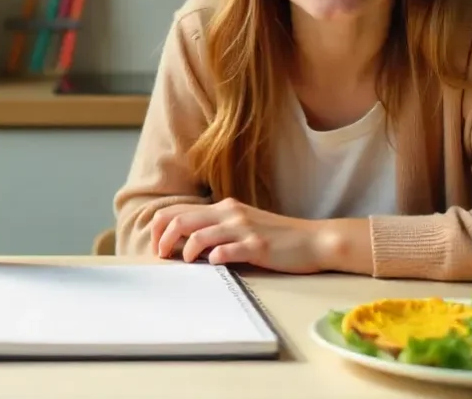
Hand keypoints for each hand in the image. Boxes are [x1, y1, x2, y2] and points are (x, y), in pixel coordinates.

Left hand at [149, 198, 322, 273]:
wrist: (314, 240)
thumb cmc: (277, 237)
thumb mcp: (244, 226)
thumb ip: (219, 229)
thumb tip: (187, 243)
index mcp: (224, 208)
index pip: (179, 210)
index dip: (160, 227)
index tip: (157, 245)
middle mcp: (230, 214)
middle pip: (181, 219)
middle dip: (163, 238)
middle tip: (161, 255)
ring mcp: (244, 229)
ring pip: (198, 234)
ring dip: (184, 250)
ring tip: (184, 262)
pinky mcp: (257, 247)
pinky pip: (226, 251)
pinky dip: (213, 258)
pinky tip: (213, 264)